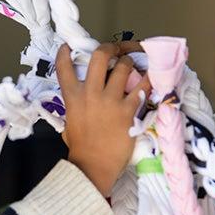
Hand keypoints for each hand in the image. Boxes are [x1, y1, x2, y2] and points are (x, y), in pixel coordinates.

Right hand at [57, 42, 150, 195]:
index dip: (65, 54)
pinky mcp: (128, 110)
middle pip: (100, 56)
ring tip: (132, 67)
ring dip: (129, 63)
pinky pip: (142, 87)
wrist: (93, 167)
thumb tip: (82, 100)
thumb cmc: (81, 149)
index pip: (64, 69)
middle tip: (115, 50)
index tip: (68, 47)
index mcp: (73, 98)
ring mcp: (110, 101)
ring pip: (123, 66)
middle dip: (109, 48)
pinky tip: (151, 77)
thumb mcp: (70, 123)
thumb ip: (75, 107)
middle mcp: (90, 94)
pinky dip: (148, 80)